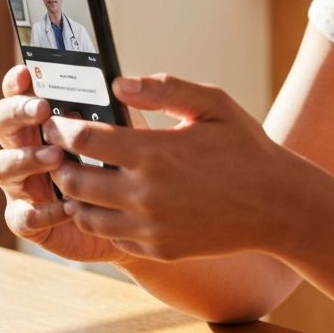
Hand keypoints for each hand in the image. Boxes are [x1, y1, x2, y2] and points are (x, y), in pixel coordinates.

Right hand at [0, 65, 127, 262]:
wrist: (135, 217)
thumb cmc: (123, 165)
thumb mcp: (124, 132)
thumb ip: (114, 111)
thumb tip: (118, 85)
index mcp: (44, 121)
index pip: (20, 93)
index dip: (17, 82)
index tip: (26, 73)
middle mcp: (25, 147)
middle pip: (0, 122)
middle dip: (17, 112)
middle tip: (43, 109)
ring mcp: (22, 184)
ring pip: (1, 165)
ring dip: (26, 157)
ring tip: (56, 156)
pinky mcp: (29, 220)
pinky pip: (22, 215)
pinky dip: (44, 210)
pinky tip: (70, 206)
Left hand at [41, 74, 302, 261]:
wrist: (276, 204)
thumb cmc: (245, 147)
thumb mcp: (213, 104)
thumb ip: (165, 88)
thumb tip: (119, 83)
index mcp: (155, 152)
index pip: (84, 139)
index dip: (62, 128)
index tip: (56, 121)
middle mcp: (146, 194)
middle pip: (75, 179)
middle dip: (60, 161)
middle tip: (59, 149)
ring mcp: (150, 227)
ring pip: (85, 213)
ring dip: (75, 193)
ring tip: (80, 175)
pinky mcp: (157, 249)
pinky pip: (111, 235)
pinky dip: (102, 217)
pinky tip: (109, 201)